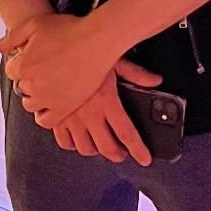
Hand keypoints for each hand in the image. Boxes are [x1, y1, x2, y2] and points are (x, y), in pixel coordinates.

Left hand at [0, 12, 120, 126]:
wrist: (97, 41)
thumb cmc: (69, 29)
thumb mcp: (35, 25)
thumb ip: (12, 37)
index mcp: (23, 65)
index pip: (11, 70)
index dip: (23, 62)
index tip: (35, 58)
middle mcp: (33, 85)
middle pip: (22, 86)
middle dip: (30, 77)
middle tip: (46, 68)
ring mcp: (48, 99)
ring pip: (31, 104)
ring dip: (36, 95)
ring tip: (50, 84)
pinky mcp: (64, 108)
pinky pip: (46, 120)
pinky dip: (44, 115)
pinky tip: (51, 103)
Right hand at [49, 59, 163, 165]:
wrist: (54, 51)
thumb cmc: (85, 54)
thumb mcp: (115, 60)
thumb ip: (136, 74)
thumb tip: (155, 81)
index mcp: (106, 101)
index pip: (127, 134)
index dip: (138, 150)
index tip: (144, 159)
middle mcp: (88, 114)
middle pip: (107, 148)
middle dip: (118, 154)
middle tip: (124, 152)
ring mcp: (70, 119)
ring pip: (85, 148)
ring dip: (96, 150)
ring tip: (102, 144)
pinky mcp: (55, 118)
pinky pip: (64, 142)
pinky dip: (73, 144)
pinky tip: (79, 137)